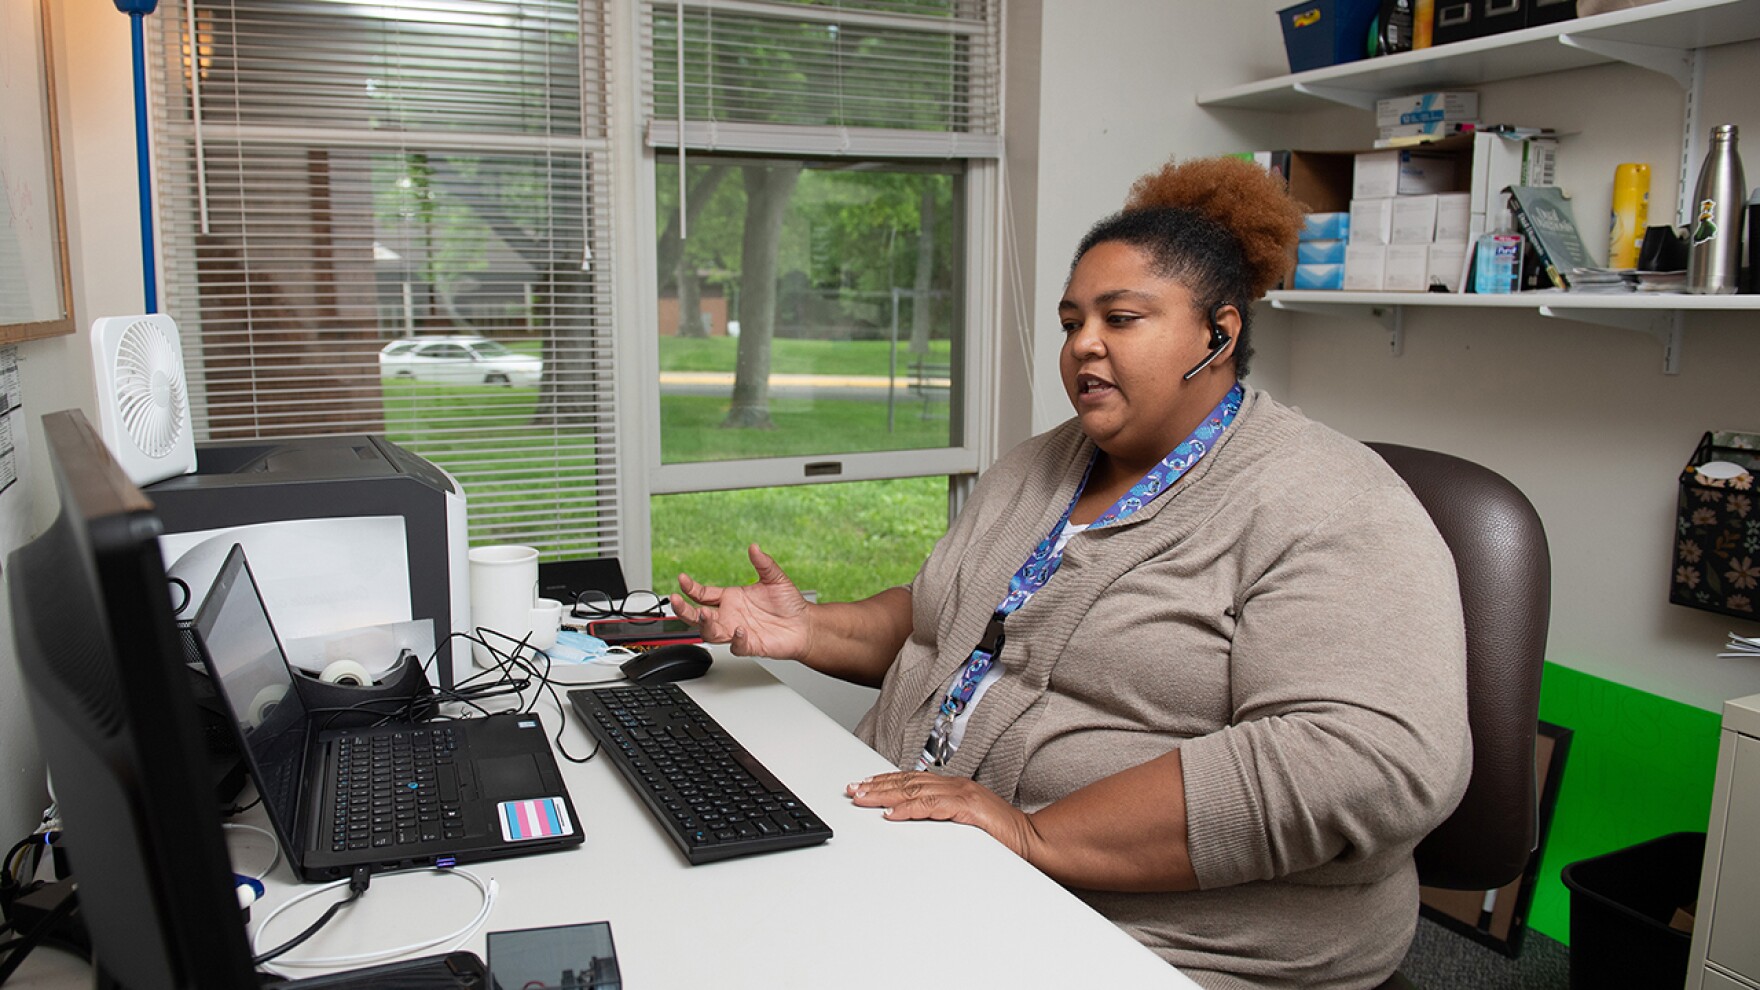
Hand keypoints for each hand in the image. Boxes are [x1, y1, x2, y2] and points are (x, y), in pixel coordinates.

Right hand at [670, 543, 813, 659]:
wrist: (805, 625)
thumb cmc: (789, 604)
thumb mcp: (775, 578)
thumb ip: (764, 563)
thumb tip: (754, 547)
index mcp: (731, 598)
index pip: (703, 595)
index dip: (690, 588)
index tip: (682, 580)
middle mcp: (730, 616)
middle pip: (697, 616)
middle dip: (684, 610)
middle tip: (676, 601)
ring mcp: (737, 632)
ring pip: (711, 633)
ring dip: (705, 625)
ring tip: (705, 615)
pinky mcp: (750, 645)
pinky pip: (737, 646)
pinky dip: (737, 640)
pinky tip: (740, 630)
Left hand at [845, 771, 1038, 861]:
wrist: (1033, 841)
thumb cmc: (1002, 835)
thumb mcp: (967, 821)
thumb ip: (944, 815)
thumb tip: (914, 818)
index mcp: (955, 787)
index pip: (913, 779)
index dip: (885, 781)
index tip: (864, 785)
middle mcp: (956, 786)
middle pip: (908, 782)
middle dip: (877, 786)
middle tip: (853, 790)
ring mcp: (962, 795)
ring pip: (915, 791)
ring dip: (885, 795)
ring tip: (863, 799)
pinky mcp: (968, 809)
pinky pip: (932, 807)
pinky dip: (909, 809)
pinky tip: (892, 814)